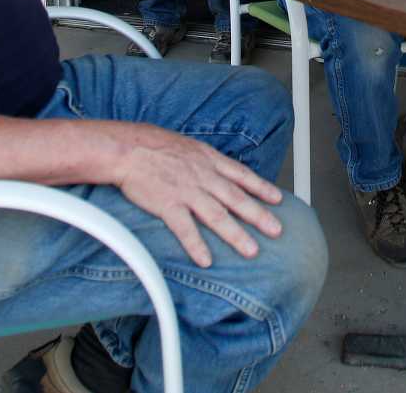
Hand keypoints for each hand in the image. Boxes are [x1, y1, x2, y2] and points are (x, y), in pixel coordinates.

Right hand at [112, 123, 283, 265]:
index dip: (261, 188)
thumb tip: (217, 169)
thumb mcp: (188, 145)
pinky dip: (196, 245)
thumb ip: (204, 160)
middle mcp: (203, 176)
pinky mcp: (167, 204)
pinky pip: (185, 228)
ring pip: (217, 215)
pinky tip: (205, 260)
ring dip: (236, 234)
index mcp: (208, 160)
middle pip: (236, 198)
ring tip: (251, 251)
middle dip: (259, 215)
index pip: (242, 175)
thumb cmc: (153, 145)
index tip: (278, 199)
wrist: (127, 147)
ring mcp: (187, 191)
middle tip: (277, 231)